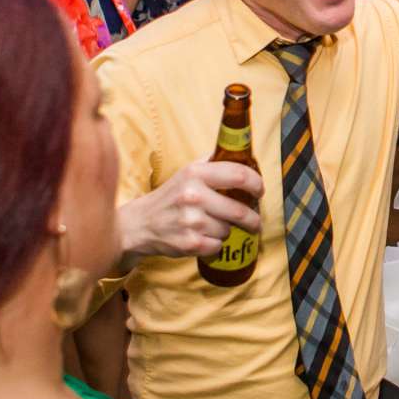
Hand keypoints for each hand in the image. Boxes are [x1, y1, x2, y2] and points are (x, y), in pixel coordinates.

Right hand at [115, 159, 262, 266]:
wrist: (139, 224)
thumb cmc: (170, 197)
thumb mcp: (187, 172)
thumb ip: (212, 162)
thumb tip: (241, 152)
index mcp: (195, 173)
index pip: (239, 175)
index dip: (256, 184)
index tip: (259, 191)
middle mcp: (193, 195)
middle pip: (240, 210)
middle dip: (252, 218)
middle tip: (254, 220)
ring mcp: (191, 221)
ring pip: (228, 230)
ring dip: (226, 230)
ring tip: (212, 226)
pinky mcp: (189, 243)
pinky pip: (218, 246)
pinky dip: (214, 245)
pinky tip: (203, 237)